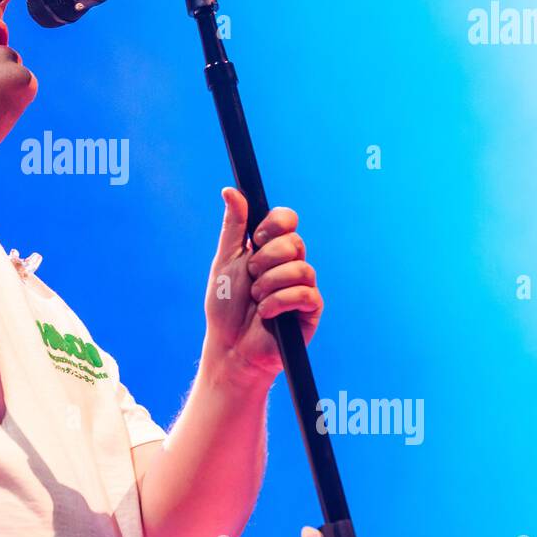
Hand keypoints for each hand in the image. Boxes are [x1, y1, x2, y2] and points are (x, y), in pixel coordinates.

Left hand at [203, 186, 322, 380]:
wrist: (230, 346)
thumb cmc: (226, 305)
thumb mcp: (225, 261)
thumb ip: (234, 227)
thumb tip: (230, 190)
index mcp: (271, 248)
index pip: (287, 219)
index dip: (275, 224)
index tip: (255, 239)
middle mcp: (290, 263)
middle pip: (295, 241)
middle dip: (266, 259)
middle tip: (251, 275)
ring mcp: (302, 285)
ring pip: (300, 268)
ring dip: (269, 284)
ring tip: (256, 299)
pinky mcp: (310, 310)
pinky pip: (305, 294)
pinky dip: (279, 302)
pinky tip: (266, 314)